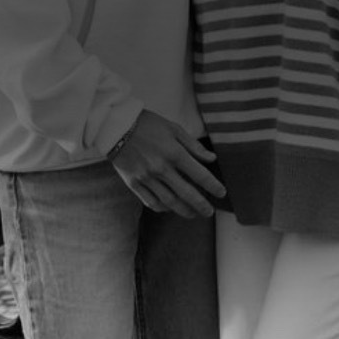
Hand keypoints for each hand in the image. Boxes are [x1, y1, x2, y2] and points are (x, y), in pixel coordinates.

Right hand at [109, 110, 225, 216]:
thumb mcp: (174, 129)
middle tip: (209, 213)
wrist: (116, 126)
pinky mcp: (133, 183)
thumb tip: (211, 159)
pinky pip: (151, 202)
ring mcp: (146, 178)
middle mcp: (161, 169)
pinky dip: (163, 208)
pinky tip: (170, 208)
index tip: (221, 193)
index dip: (214, 186)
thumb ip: (193, 146)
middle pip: (187, 194)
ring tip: (192, 214)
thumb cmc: (147, 125)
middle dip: (201, 206)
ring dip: (184, 211)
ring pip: (170, 202)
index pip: (200, 175)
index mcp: (174, 153)